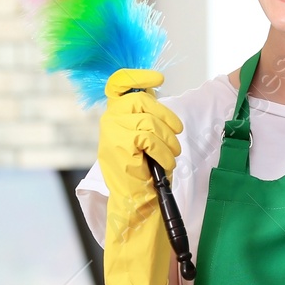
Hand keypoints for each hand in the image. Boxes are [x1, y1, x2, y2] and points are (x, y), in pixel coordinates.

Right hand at [98, 69, 182, 284]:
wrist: (137, 208)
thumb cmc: (147, 177)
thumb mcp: (147, 141)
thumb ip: (148, 118)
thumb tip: (157, 94)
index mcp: (115, 118)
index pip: (119, 84)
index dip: (138, 76)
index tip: (158, 78)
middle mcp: (109, 123)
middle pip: (142, 99)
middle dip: (166, 117)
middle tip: (175, 135)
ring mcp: (111, 135)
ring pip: (149, 120)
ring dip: (167, 139)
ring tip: (170, 157)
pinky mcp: (118, 148)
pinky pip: (149, 136)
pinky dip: (163, 150)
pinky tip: (165, 163)